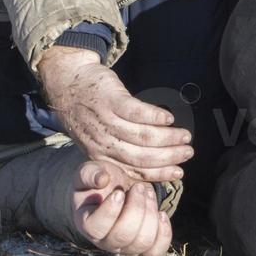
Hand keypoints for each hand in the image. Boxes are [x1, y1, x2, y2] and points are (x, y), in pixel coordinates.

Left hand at [36, 46, 191, 181]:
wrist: (67, 82)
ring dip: (167, 137)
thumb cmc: (87, 112)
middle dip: (169, 156)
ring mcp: (106, 121)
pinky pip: (136, 112)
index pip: (135, 171)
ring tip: (184, 135)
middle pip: (141, 156)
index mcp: (102, 156)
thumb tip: (150, 167)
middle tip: (188, 152)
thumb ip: (118, 154)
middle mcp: (104, 143)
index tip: (179, 171)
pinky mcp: (110, 100)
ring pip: (142, 136)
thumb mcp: (96, 140)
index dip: (160, 173)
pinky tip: (168, 117)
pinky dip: (155, 116)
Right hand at [70, 159, 171, 255]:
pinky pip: (156, 250)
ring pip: (142, 242)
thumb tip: (102, 179)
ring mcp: (125, 247)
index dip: (109, 211)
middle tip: (139, 187)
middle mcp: (105, 241)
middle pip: (123, 236)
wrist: (116, 188)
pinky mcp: (144, 248)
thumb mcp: (90, 171)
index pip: (95, 228)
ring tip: (149, 194)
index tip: (119, 192)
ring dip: (150, 214)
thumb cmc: (101, 181)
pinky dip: (163, 233)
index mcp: (87, 223)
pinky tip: (161, 214)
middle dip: (136, 208)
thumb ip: (90, 173)